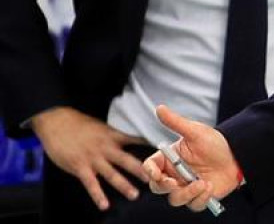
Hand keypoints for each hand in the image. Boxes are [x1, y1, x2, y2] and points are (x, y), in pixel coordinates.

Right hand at [31, 106, 149, 210]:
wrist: (56, 121)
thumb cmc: (78, 124)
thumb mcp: (100, 126)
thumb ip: (114, 136)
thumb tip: (129, 139)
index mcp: (112, 136)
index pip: (135, 140)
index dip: (149, 146)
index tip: (163, 152)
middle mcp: (106, 148)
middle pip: (127, 160)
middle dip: (141, 170)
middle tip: (155, 179)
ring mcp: (93, 158)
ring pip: (111, 174)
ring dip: (123, 185)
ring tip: (134, 195)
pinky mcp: (79, 167)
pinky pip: (91, 184)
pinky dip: (98, 195)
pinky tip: (105, 205)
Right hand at [143, 105, 238, 211]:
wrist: (237, 155)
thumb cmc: (214, 142)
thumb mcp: (195, 131)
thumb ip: (176, 122)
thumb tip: (159, 107)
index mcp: (169, 160)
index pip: (150, 167)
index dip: (149, 172)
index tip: (156, 173)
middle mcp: (174, 175)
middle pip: (157, 187)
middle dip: (164, 187)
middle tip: (175, 183)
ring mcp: (186, 187)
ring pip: (175, 199)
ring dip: (187, 194)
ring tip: (203, 184)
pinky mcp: (199, 197)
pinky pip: (193, 205)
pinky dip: (200, 199)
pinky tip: (210, 187)